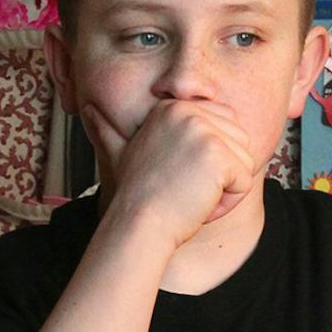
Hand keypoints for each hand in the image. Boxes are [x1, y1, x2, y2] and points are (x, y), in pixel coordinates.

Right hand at [86, 99, 254, 250]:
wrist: (137, 224)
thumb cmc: (132, 196)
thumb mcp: (119, 153)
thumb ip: (108, 130)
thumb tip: (86, 110)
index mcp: (173, 107)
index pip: (223, 125)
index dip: (209, 160)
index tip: (179, 176)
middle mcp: (189, 111)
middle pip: (238, 141)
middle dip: (220, 174)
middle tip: (186, 189)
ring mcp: (204, 131)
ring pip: (244, 161)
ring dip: (224, 189)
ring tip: (191, 196)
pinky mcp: (219, 155)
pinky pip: (244, 182)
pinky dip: (228, 203)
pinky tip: (200, 206)